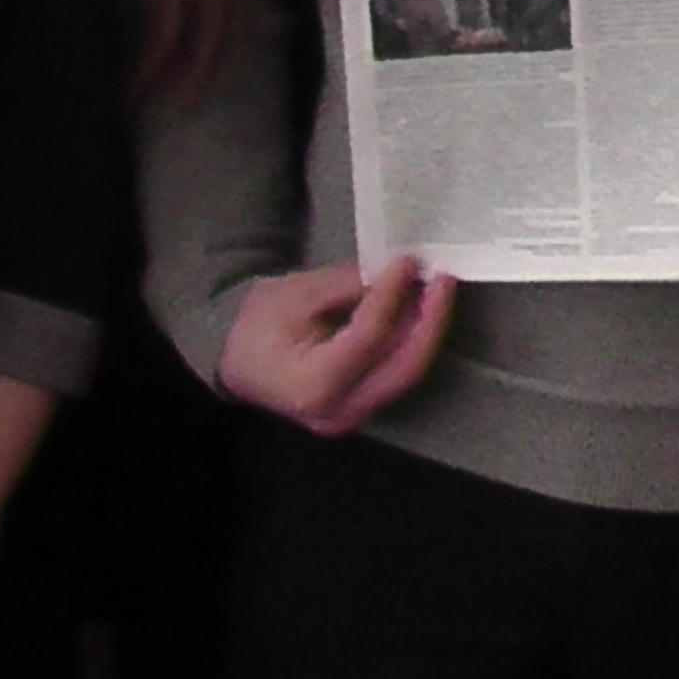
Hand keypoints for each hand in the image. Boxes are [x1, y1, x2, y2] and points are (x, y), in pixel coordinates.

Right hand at [214, 257, 457, 437]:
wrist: (234, 360)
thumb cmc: (256, 325)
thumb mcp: (295, 294)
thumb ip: (347, 286)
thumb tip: (394, 270)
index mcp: (315, 385)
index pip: (368, 338)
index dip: (392, 296)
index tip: (409, 262)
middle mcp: (340, 411)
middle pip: (402, 367)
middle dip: (430, 322)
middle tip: (444, 281)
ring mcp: (352, 417)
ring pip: (403, 374)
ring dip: (424, 332)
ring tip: (436, 293)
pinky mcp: (360, 408)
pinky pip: (393, 375)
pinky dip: (408, 343)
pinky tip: (418, 314)